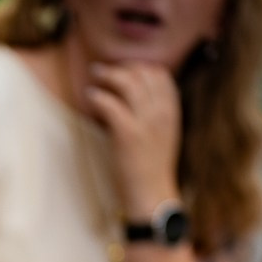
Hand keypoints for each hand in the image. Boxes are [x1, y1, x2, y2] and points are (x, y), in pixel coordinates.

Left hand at [86, 61, 181, 216]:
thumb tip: (133, 97)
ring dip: (108, 75)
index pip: (160, 74)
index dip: (139, 67)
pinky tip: (89, 96)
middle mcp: (162, 113)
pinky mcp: (127, 133)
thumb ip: (155, 115)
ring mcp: (146, 122)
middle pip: (143, 74)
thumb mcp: (163, 135)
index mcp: (172, 112)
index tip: (123, 70)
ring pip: (127, 83)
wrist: (151, 195)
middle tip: (103, 71)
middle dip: (121, 67)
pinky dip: (97, 95)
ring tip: (95, 75)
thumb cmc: (151, 169)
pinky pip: (110, 103)